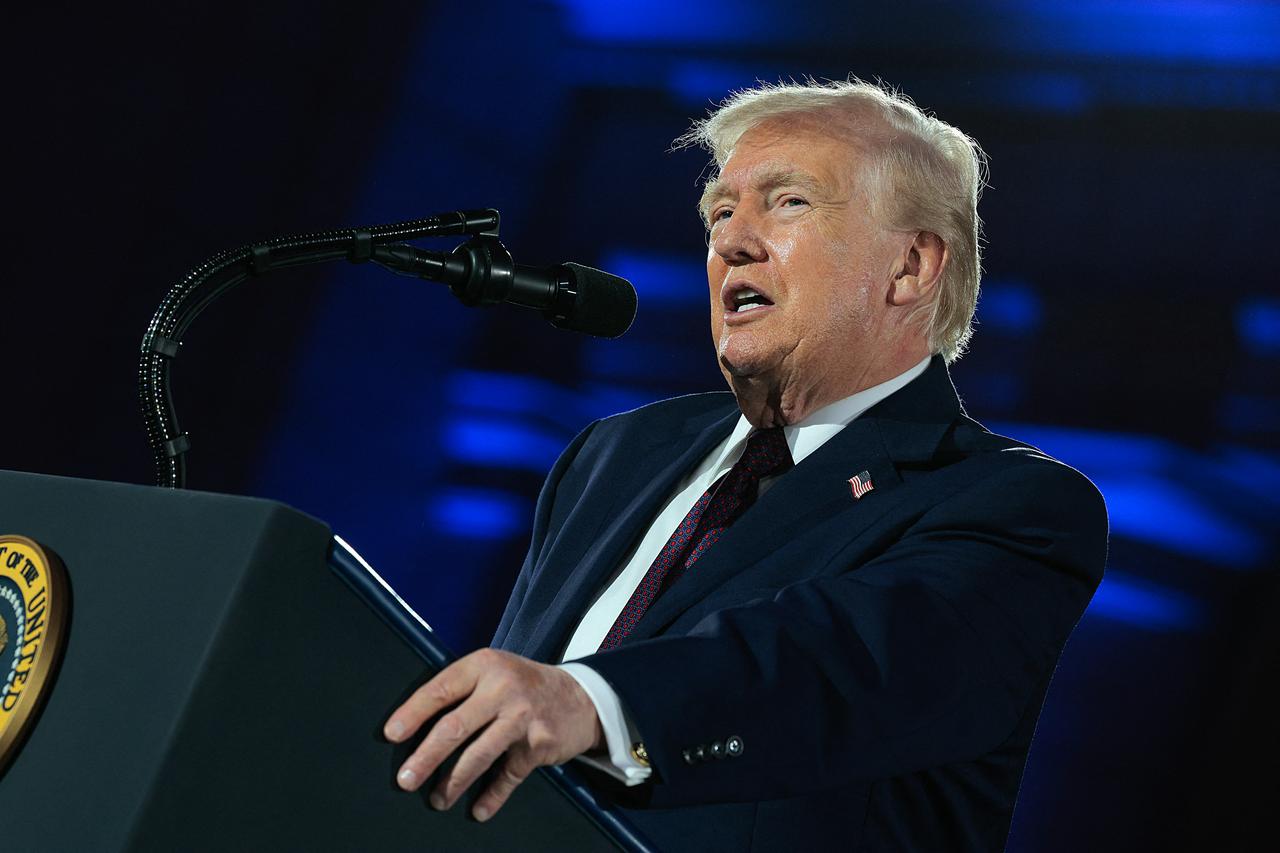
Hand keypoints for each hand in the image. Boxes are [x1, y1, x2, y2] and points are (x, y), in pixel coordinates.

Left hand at [384, 648, 604, 821]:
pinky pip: (508, 776)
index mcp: (484, 666)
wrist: (580, 696)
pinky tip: (479, 810)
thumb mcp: (493, 671)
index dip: (413, 713)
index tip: (392, 735)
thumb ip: (461, 689)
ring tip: (437, 799)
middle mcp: (503, 688)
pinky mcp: (539, 744)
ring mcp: (523, 717)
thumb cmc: (522, 685)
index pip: (441, 690)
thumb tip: (414, 725)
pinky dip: (492, 797)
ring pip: (478, 755)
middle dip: (425, 757)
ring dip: (453, 782)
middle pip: (454, 726)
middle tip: (406, 779)